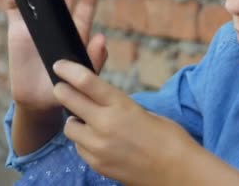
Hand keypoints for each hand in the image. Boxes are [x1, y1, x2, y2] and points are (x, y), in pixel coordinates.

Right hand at [5, 0, 107, 112]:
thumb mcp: (84, 76)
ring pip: (38, 1)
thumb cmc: (67, 87)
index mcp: (77, 33)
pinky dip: (12, 1)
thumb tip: (101, 38)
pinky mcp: (17, 32)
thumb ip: (94, 60)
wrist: (40, 102)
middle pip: (63, 1)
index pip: (85, 9)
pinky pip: (14, 12)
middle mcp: (58, 25)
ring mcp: (37, 26)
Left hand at [52, 60, 200, 185]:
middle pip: (69, 101)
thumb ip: (120, 106)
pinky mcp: (97, 164)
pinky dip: (84, 141)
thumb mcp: (145, 113)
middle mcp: (105, 125)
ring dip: (75, 120)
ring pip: (70, 128)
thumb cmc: (170, 139)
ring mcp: (98, 147)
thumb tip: (103, 102)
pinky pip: (80, 148)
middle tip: (60, 87)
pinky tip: (98, 140)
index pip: (86, 82)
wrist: (178, 172)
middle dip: (62, 91)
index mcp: (122, 106)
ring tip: (87, 120)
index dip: (69, 70)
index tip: (60, 65)